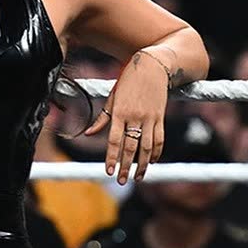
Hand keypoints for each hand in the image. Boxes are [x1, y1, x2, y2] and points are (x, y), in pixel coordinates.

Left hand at [84, 51, 168, 183]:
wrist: (152, 66)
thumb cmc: (128, 81)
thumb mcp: (112, 96)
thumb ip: (102, 118)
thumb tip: (88, 134)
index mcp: (119, 112)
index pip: (114, 140)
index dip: (111, 157)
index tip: (109, 172)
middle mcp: (135, 117)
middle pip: (131, 147)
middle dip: (126, 166)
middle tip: (122, 181)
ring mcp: (150, 118)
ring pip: (147, 147)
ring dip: (142, 164)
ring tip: (137, 177)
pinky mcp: (160, 117)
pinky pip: (159, 139)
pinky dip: (156, 152)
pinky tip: (151, 162)